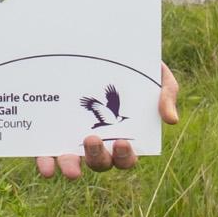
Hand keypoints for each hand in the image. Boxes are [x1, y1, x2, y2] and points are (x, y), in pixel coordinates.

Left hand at [37, 65, 177, 176]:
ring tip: (70, 164)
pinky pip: (49, 151)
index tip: (121, 142)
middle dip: (96, 158)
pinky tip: (45, 167)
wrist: (109, 49)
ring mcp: (75, 137)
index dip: (124, 157)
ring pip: (74, 161)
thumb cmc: (139, 68)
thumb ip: (166, 95)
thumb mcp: (158, 77)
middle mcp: (100, 143)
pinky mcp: (54, 130)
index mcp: (124, 137)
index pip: (126, 158)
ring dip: (71, 165)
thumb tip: (171, 120)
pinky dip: (46, 162)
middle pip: (100, 163)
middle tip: (91, 140)